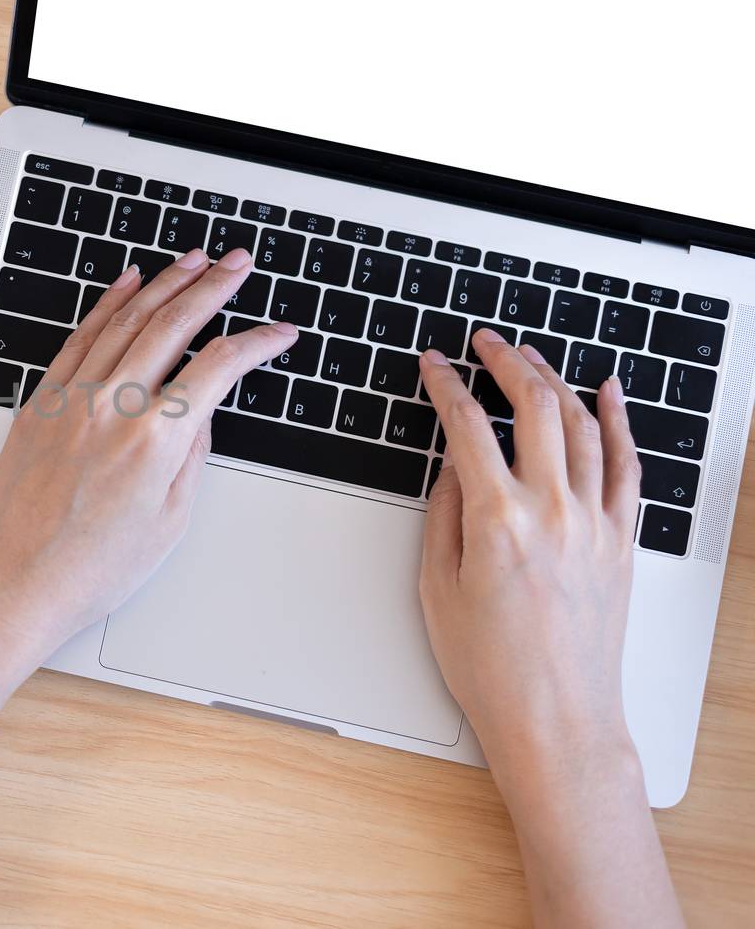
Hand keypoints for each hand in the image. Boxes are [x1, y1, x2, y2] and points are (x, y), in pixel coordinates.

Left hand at [0, 247, 297, 680]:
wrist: (10, 585)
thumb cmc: (88, 571)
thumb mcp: (169, 522)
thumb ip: (193, 456)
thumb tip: (202, 412)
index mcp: (155, 441)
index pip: (220, 367)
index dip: (259, 342)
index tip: (280, 332)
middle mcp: (112, 408)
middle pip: (175, 324)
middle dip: (215, 286)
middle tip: (239, 263)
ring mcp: (71, 399)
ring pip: (127, 320)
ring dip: (167, 283)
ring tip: (195, 260)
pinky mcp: (40, 403)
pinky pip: (79, 337)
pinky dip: (108, 303)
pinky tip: (129, 283)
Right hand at [418, 329, 641, 781]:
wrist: (556, 719)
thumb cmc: (491, 667)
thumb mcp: (437, 586)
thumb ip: (443, 514)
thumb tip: (452, 464)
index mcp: (497, 521)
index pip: (467, 427)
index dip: (446, 385)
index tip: (434, 365)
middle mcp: (553, 512)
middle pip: (533, 408)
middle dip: (505, 362)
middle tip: (486, 343)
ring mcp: (595, 524)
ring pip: (582, 426)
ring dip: (554, 381)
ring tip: (531, 359)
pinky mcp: (621, 542)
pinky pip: (627, 466)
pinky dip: (619, 422)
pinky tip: (609, 393)